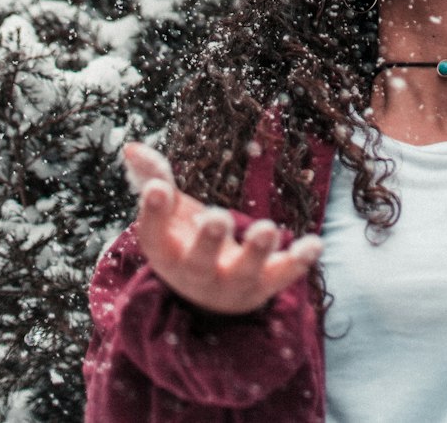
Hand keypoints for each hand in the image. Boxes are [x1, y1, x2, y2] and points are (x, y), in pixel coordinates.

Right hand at [123, 142, 322, 315]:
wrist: (210, 296)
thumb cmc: (186, 240)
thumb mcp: (169, 213)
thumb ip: (153, 179)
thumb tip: (132, 148)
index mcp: (168, 252)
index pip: (155, 235)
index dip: (154, 212)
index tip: (157, 188)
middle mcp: (197, 273)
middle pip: (201, 260)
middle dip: (210, 240)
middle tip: (217, 217)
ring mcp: (233, 283)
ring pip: (244, 272)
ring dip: (256, 252)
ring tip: (267, 229)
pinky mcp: (265, 285)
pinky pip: (282, 276)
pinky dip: (298, 262)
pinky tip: (314, 244)